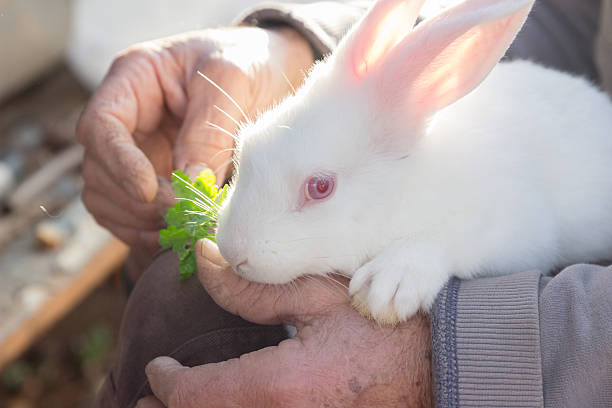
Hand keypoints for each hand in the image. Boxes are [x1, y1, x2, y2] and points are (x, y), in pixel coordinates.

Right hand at [77, 26, 313, 248]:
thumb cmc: (247, 61)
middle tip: (182, 215)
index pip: (101, 125)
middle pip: (99, 169)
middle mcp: (127, 119)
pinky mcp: (154, 179)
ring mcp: (137, 152)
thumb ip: (208, 129)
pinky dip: (146, 232)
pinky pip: (130, 215)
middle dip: (136, 200)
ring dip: (138, 222)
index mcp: (134, 80)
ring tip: (183, 229)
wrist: (269, 73)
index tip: (151, 192)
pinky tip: (176, 238)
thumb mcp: (231, 80)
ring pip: (107, 198)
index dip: (119, 163)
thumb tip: (188, 183)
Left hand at [137, 240, 432, 407]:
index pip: (198, 395)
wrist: (435, 365)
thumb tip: (204, 259)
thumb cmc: (379, 324)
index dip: (168, 384)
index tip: (158, 370)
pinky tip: (225, 407)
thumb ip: (250, 287)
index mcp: (278, 385)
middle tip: (146, 403)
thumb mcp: (314, 296)